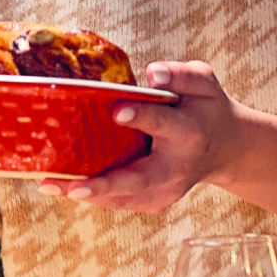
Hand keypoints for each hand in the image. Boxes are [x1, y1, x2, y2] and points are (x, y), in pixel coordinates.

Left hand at [57, 61, 230, 212]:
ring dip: (88, 194)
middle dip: (105, 184)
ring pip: (124, 198)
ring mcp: (167, 190)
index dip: (141, 117)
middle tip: (73, 186)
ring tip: (50, 186)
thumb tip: (153, 73)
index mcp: (189, 132)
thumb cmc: (206, 108)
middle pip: (139, 179)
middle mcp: (177, 167)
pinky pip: (121, 203)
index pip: (163, 124)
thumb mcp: (203, 82)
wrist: (226, 148)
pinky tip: (65, 188)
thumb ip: (181, 74)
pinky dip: (94, 197)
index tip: (117, 111)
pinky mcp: (156, 202)